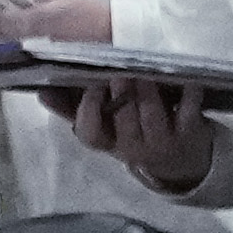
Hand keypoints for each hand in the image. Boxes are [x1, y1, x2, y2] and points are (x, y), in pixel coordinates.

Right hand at [53, 77, 215, 189]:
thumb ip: (73, 110)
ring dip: (147, 89)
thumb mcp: (105, 130)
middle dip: (120, 91)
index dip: (88, 110)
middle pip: (123, 119)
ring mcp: (163, 140)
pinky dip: (187, 92)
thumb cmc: (134, 136)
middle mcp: (133, 146)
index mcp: (109, 143)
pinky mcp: (191, 132)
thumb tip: (42, 90)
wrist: (180, 164)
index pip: (90, 134)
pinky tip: (182, 77)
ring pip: (151, 113)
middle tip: (118, 69)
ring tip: (143, 69)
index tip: (92, 87)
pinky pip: (189, 109)